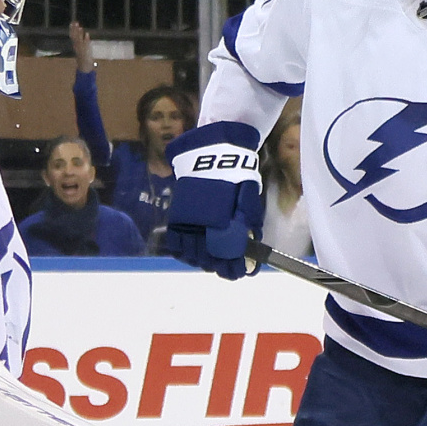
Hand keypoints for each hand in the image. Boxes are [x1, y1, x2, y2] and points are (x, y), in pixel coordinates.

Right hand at [68, 21, 92, 66]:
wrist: (84, 65)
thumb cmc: (83, 56)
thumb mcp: (80, 48)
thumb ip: (82, 40)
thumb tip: (84, 33)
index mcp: (75, 45)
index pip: (72, 35)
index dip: (72, 29)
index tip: (72, 23)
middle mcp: (77, 46)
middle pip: (75, 36)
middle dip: (75, 29)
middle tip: (75, 22)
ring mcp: (81, 48)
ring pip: (79, 39)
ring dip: (79, 33)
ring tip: (80, 27)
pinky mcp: (86, 50)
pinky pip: (86, 44)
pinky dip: (86, 39)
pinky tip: (87, 34)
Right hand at [157, 126, 263, 275]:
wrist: (212, 152)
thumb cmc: (235, 175)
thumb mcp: (248, 199)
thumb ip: (248, 223)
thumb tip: (250, 244)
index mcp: (223, 222)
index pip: (227, 255)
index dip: (234, 267)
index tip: (240, 273)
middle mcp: (203, 225)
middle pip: (209, 257)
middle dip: (219, 265)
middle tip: (227, 269)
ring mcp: (188, 220)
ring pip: (191, 253)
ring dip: (202, 261)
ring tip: (211, 263)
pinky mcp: (177, 215)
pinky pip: (176, 241)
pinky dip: (183, 252)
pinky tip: (192, 254)